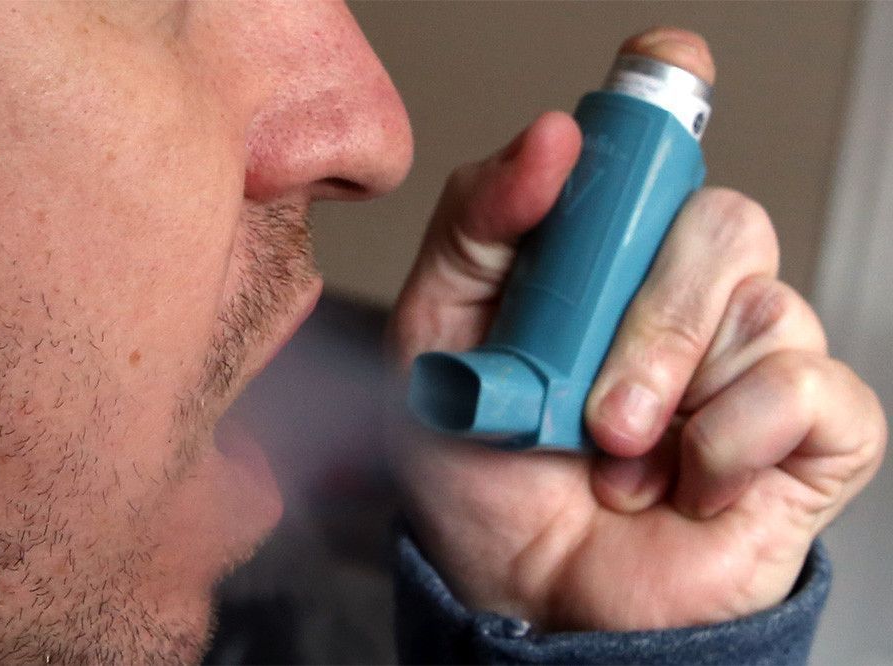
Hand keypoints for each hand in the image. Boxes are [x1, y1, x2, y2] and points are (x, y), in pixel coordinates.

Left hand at [387, 37, 885, 629]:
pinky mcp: (808, 429)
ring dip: (667, 387)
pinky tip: (683, 481)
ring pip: (762, 302)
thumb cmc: (484, 477)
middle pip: (718, 221)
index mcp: (602, 265)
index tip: (663, 68)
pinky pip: (807, 388)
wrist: (532, 598)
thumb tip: (549, 141)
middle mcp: (685, 297)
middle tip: (588, 393)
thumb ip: (473, 234)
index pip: (656, 154)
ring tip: (613, 453)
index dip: (664, 105)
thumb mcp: (436, 345)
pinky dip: (728, 439)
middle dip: (647, 311)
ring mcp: (752, 358)